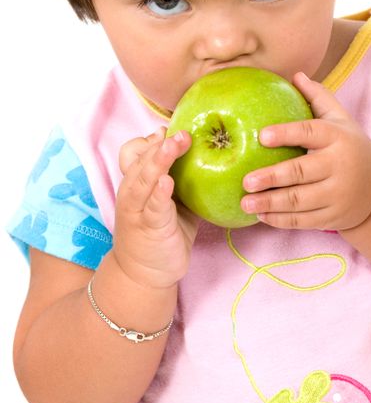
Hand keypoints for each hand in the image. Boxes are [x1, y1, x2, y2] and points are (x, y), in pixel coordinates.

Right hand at [113, 127, 199, 289]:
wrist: (145, 273)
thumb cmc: (162, 230)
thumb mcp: (170, 199)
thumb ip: (181, 176)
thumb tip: (205, 151)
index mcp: (137, 181)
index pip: (135, 151)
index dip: (150, 139)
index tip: (170, 129)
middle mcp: (132, 190)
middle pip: (141, 159)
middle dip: (161, 144)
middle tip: (183, 132)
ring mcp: (137, 208)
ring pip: (144, 178)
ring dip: (158, 160)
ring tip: (173, 145)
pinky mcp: (148, 227)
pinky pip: (153, 206)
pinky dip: (159, 193)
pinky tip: (167, 182)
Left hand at [241, 72, 370, 230]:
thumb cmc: (349, 146)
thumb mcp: (341, 119)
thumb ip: (319, 97)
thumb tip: (296, 74)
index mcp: (339, 137)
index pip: (310, 132)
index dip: (287, 133)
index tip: (262, 135)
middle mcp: (340, 166)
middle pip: (302, 172)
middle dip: (272, 177)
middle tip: (246, 180)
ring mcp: (338, 194)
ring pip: (300, 201)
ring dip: (270, 204)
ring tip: (245, 202)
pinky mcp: (333, 217)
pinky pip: (303, 220)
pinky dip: (280, 220)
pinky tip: (260, 215)